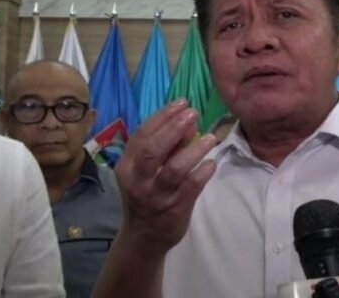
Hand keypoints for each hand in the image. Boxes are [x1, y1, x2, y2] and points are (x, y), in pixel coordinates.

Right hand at [114, 99, 217, 253]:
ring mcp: (156, 195)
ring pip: (174, 169)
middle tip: (193, 113)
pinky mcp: (174, 208)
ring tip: (210, 138)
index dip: (163, 116)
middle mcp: (138, 179)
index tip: (182, 102)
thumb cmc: (147, 194)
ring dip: (194, 150)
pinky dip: (202, 173)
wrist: (144, 237)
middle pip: (153, 149)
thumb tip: (186, 121)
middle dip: (173, 128)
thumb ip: (164, 146)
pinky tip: (212, 163)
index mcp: (127, 165)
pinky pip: (190, 187)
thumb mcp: (146, 170)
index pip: (142, 134)